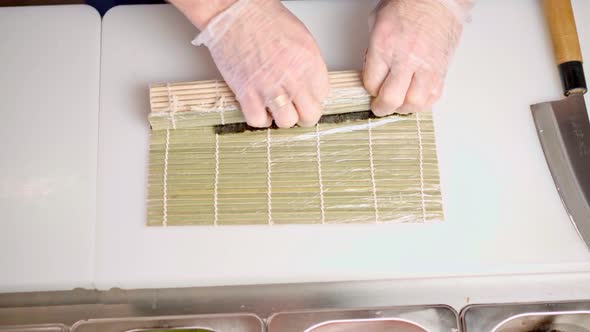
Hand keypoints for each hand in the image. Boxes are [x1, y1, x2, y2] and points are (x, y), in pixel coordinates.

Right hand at [189, 0, 329, 127]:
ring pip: (286, 122)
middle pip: (310, 115)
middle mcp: (292, 76)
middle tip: (295, 110)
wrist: (233, 12)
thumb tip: (311, 85)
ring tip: (275, 108)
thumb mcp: (300, 37)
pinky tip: (259, 108)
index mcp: (309, 61)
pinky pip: (258, 121)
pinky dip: (259, 119)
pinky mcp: (246, 92)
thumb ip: (308, 64)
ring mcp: (269, 87)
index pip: (323, 95)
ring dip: (281, 118)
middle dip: (303, 115)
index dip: (313, 98)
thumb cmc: (264, 18)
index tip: (305, 96)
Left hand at [363, 0, 470, 115]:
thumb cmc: (409, 4)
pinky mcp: (441, 69)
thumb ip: (373, 50)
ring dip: (404, 107)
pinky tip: (416, 96)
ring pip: (414, 102)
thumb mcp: (377, 22)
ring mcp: (426, 65)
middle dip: (382, 107)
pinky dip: (423, 102)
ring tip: (400, 102)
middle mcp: (406, 57)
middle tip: (380, 107)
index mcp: (385, 45)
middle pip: (391, 98)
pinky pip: (433, 96)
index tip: (372, 89)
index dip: (369, 90)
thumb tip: (372, 70)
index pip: (371, 83)